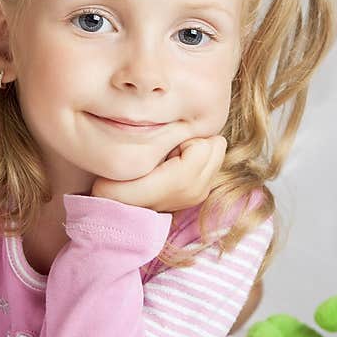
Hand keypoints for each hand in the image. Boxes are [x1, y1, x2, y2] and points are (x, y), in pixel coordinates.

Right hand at [91, 135, 226, 211]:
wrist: (119, 211)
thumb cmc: (119, 181)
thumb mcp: (134, 155)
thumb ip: (161, 140)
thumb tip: (180, 126)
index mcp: (182, 179)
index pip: (204, 143)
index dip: (183, 139)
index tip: (164, 148)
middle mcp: (197, 188)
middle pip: (217, 145)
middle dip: (196, 142)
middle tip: (171, 151)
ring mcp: (201, 193)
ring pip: (217, 153)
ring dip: (198, 152)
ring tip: (173, 160)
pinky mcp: (201, 195)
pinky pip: (212, 164)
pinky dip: (198, 162)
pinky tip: (176, 168)